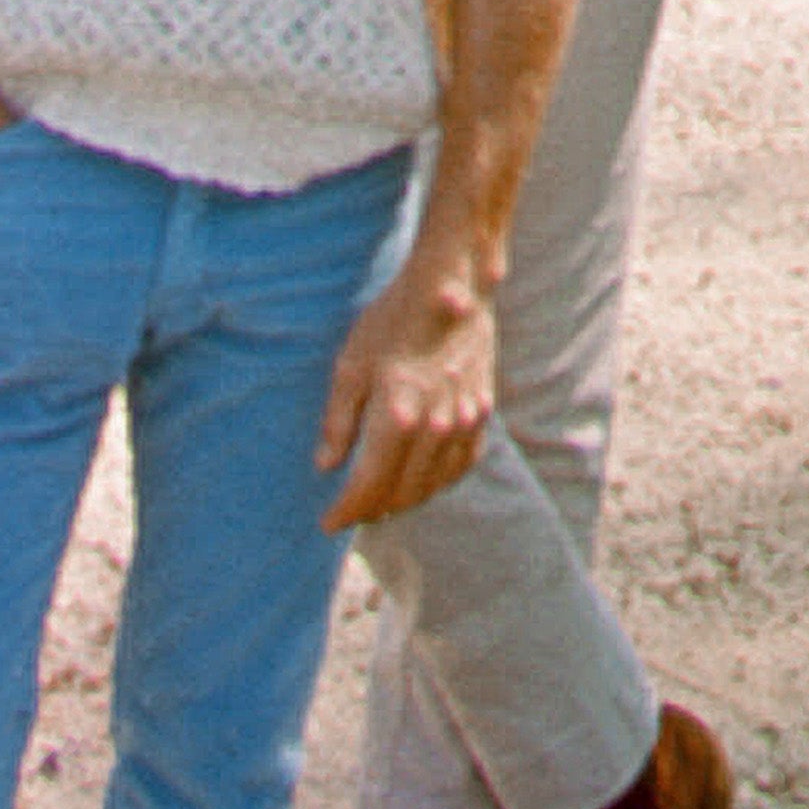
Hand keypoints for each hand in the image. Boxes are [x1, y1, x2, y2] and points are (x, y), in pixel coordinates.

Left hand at [317, 254, 497, 530]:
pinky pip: (462, 464)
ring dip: (406, 500)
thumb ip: (339, 421)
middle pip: (401, 494)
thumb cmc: (392, 320)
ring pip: (434, 485)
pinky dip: (440, 481)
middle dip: (373, 510)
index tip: (327, 523)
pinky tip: (425, 479)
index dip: (345, 512)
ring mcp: (463, 422)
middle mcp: (434, 429)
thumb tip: (326, 465)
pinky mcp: (482, 411)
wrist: (452, 285)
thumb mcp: (350, 365)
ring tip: (383, 502)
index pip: (368, 488)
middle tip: (351, 513)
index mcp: (396, 419)